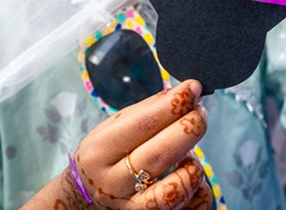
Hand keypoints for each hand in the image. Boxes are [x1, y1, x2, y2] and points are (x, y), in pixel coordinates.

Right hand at [61, 80, 211, 208]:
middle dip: (188, 129)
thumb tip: (185, 92)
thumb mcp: (113, 129)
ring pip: (174, 191)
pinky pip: (190, 208)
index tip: (193, 88)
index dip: (172, 105)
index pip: (142, 125)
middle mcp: (112, 184)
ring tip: (190, 153)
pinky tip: (190, 177)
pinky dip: (199, 191)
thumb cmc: (106, 156)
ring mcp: (131, 209)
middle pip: (159, 155)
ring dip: (192, 166)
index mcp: (99, 153)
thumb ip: (148, 111)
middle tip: (201, 113)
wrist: (85, 196)